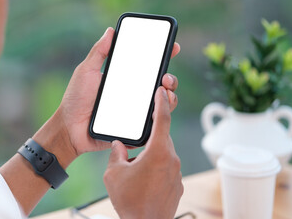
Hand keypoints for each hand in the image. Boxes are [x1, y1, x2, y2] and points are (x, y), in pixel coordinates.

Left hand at [58, 27, 180, 155]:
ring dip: (169, 97)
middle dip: (170, 79)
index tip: (173, 47)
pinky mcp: (134, 128)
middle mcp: (133, 94)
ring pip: (161, 104)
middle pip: (160, 85)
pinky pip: (152, 123)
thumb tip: (111, 30)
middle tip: (165, 78)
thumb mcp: (86, 71)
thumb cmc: (75, 99)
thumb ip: (99, 52)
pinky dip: (159, 116)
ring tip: (164, 93)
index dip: (163, 56)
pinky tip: (158, 110)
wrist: (69, 128)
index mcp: (124, 79)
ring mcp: (135, 111)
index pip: (148, 66)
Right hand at [103, 86, 182, 218]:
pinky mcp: (177, 185)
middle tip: (137, 139)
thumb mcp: (114, 173)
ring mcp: (177, 174)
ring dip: (151, 155)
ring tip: (135, 168)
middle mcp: (172, 160)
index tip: (162, 91)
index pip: (163, 120)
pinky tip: (143, 180)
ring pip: (164, 154)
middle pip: (162, 138)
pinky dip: (156, 168)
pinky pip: (167, 169)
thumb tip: (119, 145)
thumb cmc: (130, 201)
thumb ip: (117, 153)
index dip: (162, 103)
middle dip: (150, 136)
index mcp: (158, 152)